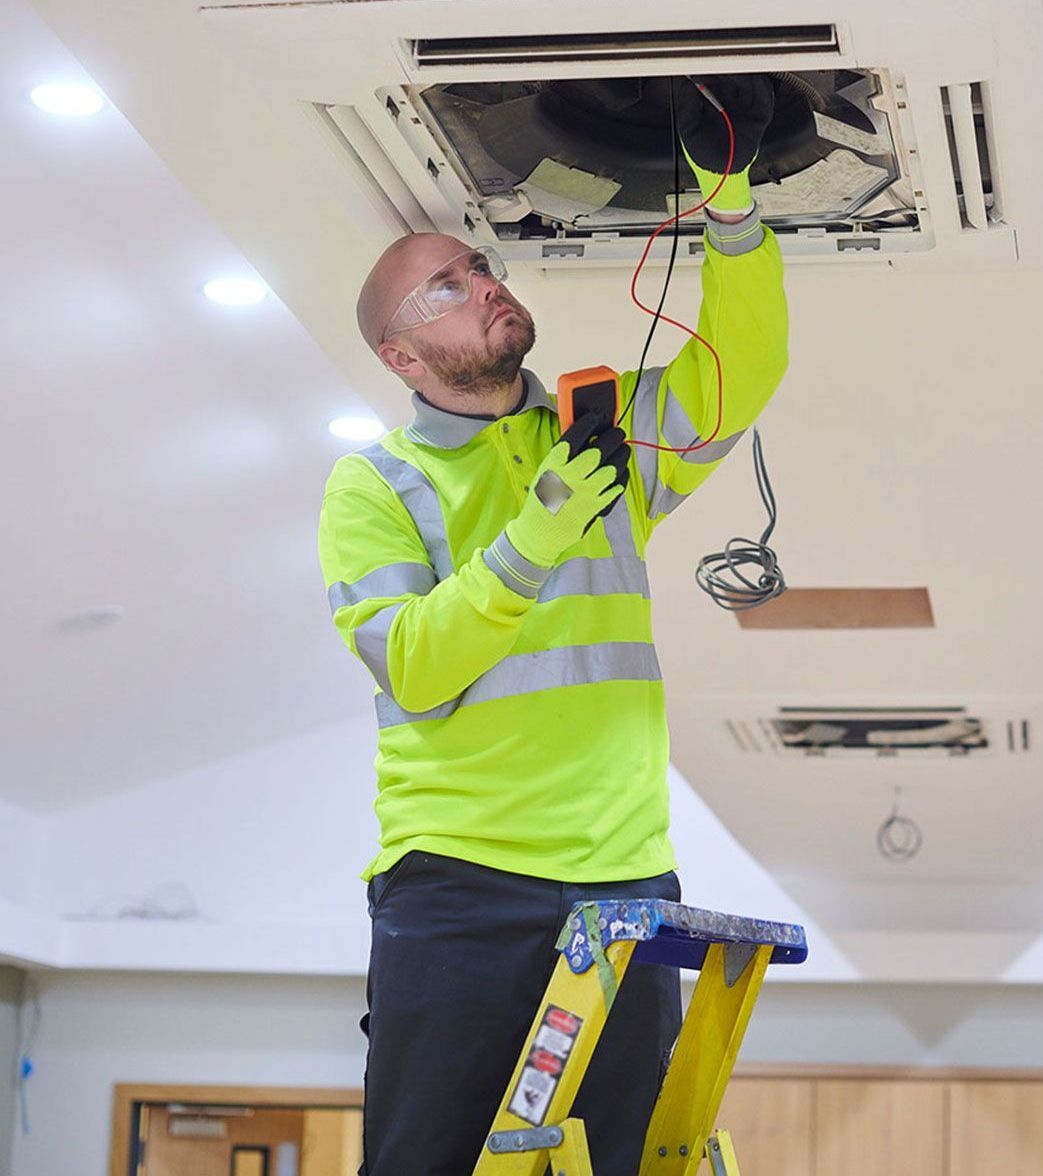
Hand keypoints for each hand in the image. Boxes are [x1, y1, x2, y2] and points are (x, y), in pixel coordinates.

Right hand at [506, 414, 630, 567]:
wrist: (540, 532)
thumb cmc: (541, 500)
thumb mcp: (545, 473)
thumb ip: (563, 457)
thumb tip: (585, 438)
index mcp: (554, 465)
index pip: (575, 436)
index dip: (588, 423)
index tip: (596, 418)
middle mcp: (570, 477)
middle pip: (599, 450)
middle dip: (612, 437)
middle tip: (618, 433)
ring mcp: (585, 493)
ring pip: (612, 468)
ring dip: (621, 456)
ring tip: (624, 450)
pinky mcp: (596, 507)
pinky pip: (616, 488)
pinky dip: (622, 478)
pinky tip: (622, 472)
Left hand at [674, 74, 774, 175]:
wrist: (722, 172)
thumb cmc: (704, 153)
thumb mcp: (688, 129)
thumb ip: (686, 106)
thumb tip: (687, 84)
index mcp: (712, 98)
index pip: (712, 74)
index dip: (709, 68)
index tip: (704, 65)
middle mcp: (731, 97)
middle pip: (733, 72)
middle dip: (728, 67)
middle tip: (722, 64)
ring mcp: (746, 103)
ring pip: (750, 79)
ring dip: (745, 73)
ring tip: (736, 72)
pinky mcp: (761, 112)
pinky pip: (765, 94)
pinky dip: (761, 85)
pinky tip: (753, 81)